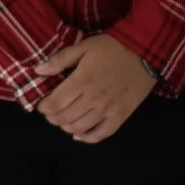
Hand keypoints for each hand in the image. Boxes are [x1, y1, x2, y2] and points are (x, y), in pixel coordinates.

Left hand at [35, 32, 155, 141]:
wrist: (146, 51)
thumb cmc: (113, 47)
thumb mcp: (85, 46)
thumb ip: (60, 59)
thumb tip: (38, 71)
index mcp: (82, 81)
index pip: (55, 103)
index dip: (44, 107)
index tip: (42, 104)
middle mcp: (93, 98)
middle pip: (64, 117)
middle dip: (52, 117)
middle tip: (52, 111)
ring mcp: (108, 109)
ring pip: (79, 127)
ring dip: (66, 126)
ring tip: (64, 120)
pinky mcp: (121, 115)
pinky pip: (102, 134)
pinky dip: (87, 138)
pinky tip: (80, 134)